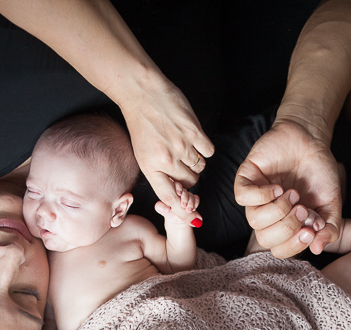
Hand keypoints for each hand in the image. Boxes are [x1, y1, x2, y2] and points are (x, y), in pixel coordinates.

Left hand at [120, 78, 213, 210]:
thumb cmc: (141, 123)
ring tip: (184, 145)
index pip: (170, 198)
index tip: (192, 216)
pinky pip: (209, 152)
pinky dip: (204, 147)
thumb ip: (160, 174)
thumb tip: (179, 194)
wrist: (141, 92)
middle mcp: (166, 160)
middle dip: (188, 175)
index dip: (183, 210)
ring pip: (200, 167)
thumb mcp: (143, 154)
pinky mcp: (194, 132)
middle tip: (181, 161)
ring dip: (196, 160)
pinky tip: (194, 137)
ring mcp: (181, 146)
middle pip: (190, 182)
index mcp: (150, 168)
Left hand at [154, 182, 201, 227]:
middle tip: (183, 206)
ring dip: (190, 202)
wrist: (176, 220)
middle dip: (185, 197)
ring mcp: (186, 196)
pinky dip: (195, 203)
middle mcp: (179, 192)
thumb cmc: (168, 212)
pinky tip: (193, 209)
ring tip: (188, 210)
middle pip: (184, 189)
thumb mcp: (163, 210)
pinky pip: (196, 198)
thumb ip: (161, 208)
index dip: (178, 187)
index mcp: (170, 190)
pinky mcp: (192, 200)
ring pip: (190, 194)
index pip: (175, 184)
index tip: (179, 194)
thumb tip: (166, 208)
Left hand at [235, 119, 340, 257]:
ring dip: (277, 210)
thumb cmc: (319, 173)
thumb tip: (317, 248)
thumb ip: (330, 228)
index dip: (294, 245)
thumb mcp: (332, 203)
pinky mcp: (246, 179)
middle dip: (287, 228)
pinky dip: (261, 196)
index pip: (280, 250)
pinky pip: (242, 198)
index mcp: (286, 225)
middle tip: (302, 208)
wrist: (311, 140)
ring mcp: (256, 198)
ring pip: (253, 221)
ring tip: (292, 194)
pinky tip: (277, 187)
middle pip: (264, 239)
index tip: (310, 229)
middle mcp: (268, 216)